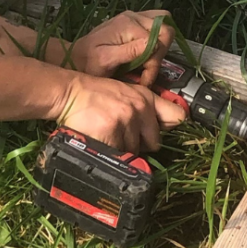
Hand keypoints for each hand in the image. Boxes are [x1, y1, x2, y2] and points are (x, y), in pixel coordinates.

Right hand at [53, 71, 187, 152]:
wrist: (69, 92)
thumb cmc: (96, 95)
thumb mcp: (128, 93)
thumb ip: (148, 108)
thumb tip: (173, 125)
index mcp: (146, 98)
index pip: (177, 116)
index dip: (173, 128)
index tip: (166, 133)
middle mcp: (140, 107)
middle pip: (153, 143)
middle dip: (139, 144)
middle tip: (121, 134)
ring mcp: (126, 120)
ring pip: (134, 151)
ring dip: (121, 149)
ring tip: (107, 135)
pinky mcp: (111, 131)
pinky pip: (118, 154)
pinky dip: (109, 152)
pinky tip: (100, 140)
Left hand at [70, 10, 173, 82]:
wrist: (75, 56)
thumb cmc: (87, 62)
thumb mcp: (105, 60)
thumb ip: (128, 52)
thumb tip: (152, 45)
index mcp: (127, 25)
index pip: (157, 43)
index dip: (153, 65)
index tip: (143, 80)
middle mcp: (133, 17)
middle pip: (166, 31)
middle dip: (159, 55)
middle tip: (146, 72)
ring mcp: (135, 16)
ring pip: (165, 24)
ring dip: (161, 45)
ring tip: (147, 62)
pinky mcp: (134, 20)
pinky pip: (157, 23)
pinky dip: (158, 38)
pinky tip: (147, 52)